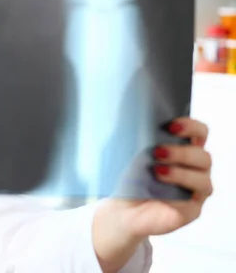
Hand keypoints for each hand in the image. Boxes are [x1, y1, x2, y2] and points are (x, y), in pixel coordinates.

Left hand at [93, 117, 211, 271]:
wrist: (120, 208)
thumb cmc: (127, 177)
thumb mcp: (131, 154)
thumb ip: (138, 137)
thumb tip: (129, 114)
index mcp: (184, 149)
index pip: (199, 133)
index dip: (190, 126)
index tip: (170, 124)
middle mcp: (195, 169)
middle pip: (203, 156)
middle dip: (181, 152)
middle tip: (157, 151)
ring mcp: (196, 190)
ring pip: (203, 178)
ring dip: (180, 173)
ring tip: (157, 170)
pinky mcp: (192, 210)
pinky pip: (194, 200)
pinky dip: (179, 192)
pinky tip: (162, 187)